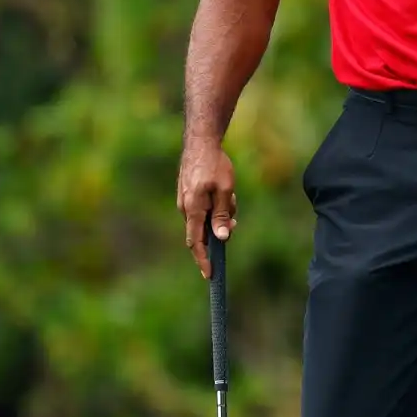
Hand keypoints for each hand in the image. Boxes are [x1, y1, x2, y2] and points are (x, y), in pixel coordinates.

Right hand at [176, 143, 237, 278]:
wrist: (200, 142)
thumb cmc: (215, 165)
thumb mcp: (225, 190)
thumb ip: (222, 215)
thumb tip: (222, 238)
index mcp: (193, 209)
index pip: (196, 243)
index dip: (203, 260)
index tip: (210, 274)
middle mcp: (185, 208)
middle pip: (202, 232)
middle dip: (218, 230)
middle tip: (232, 218)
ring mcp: (184, 201)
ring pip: (204, 219)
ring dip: (219, 214)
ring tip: (230, 197)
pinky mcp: (187, 194)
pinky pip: (202, 209)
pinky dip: (213, 206)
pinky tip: (223, 191)